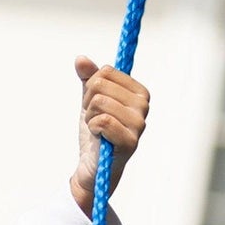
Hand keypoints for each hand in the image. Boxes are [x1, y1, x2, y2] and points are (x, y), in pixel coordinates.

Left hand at [70, 56, 149, 215]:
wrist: (93, 165)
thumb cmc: (96, 132)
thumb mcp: (89, 101)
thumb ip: (88, 79)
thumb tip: (81, 59)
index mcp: (139, 92)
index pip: (106, 71)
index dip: (91, 88)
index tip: (95, 104)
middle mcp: (144, 105)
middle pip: (99, 85)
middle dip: (88, 103)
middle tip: (95, 120)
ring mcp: (139, 124)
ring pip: (99, 102)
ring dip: (89, 117)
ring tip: (97, 129)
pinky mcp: (130, 142)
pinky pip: (102, 121)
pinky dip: (92, 128)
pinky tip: (99, 137)